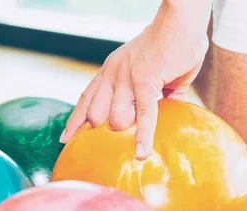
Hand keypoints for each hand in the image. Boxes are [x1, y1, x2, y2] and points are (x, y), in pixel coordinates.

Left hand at [60, 0, 211, 159]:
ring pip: (115, 119)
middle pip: (94, 115)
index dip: (75, 121)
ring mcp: (126, 79)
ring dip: (126, 132)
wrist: (181, 22)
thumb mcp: (154, 71)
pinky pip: (143, 116)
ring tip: (137, 137)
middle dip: (101, 132)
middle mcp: (112, 75)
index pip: (85, 99)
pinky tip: (141, 153)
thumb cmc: (173, 44)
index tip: (65, 139)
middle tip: (111, 145)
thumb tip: (171, 113)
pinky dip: (143, 137)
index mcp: (110, 71)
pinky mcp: (145, 82)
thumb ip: (159, 94)